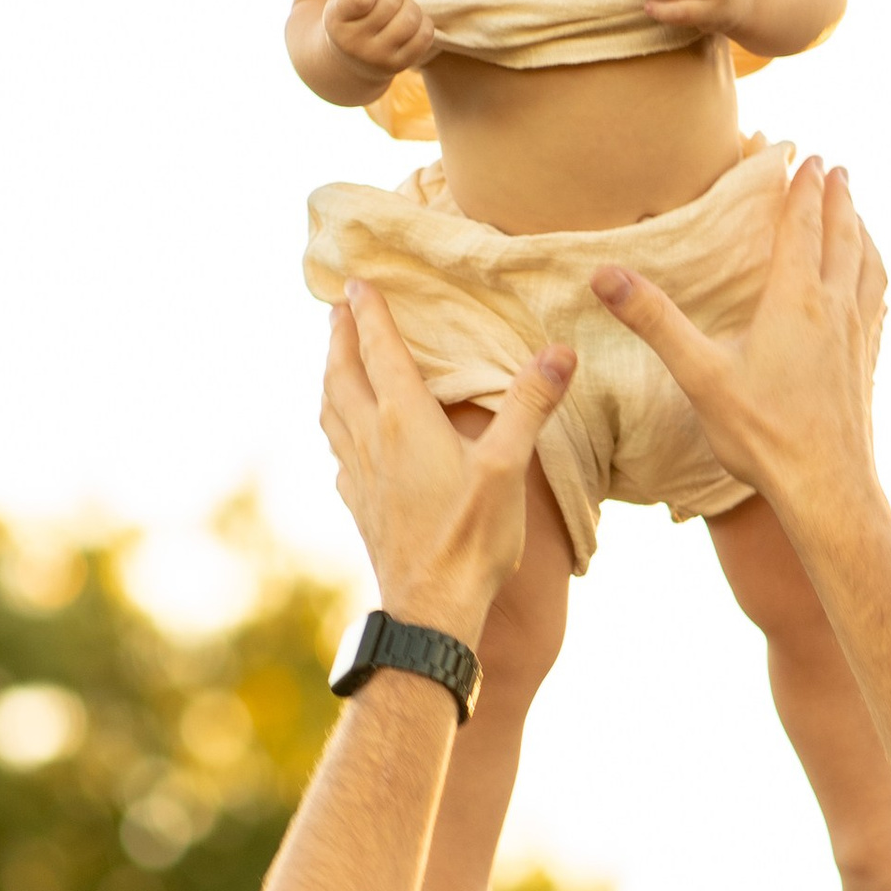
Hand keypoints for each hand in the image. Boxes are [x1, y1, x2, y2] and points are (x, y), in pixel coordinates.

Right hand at [320, 0, 435, 80]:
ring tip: (400, 7)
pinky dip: (422, 22)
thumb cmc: (350, 14)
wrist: (350, 58)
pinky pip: (425, 35)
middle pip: (391, 3)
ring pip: (410, 19)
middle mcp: (354, 43)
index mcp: (336, 20)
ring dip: (410, 6)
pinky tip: (409, 22)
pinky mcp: (399, 65)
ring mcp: (377, 58)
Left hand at [320, 286, 572, 643]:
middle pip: (342, 374)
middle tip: (338, 308)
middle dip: (339, 336)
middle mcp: (370, 439)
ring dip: (331, 376)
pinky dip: (336, 425)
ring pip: (331, 410)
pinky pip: (337, 450)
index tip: (357, 282)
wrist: (431, 608)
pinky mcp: (358, 504)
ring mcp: (358, 474)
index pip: (379, 351)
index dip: (369, 313)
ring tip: (336, 360)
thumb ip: (529, 405)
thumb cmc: (471, 538)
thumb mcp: (507, 467)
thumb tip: (559, 353)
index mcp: (402, 420)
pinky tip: (346, 435)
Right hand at [590, 158, 883, 532]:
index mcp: (797, 300)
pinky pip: (878, 304)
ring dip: (863, 233)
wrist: (827, 488)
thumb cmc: (763, 434)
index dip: (805, 189)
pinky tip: (871, 288)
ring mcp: (859, 337)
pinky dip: (874, 277)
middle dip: (840, 198)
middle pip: (844, 236)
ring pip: (868, 266)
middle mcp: (836, 309)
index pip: (803, 227)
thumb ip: (654, 321)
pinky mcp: (868, 365)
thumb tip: (605, 275)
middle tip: (838, 169)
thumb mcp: (699, 375)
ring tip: (859, 215)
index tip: (809, 157)